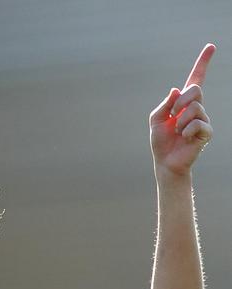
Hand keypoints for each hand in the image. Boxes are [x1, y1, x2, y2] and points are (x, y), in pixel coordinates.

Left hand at [150, 43, 214, 177]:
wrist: (165, 162)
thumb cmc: (161, 141)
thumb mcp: (156, 119)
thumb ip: (165, 104)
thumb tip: (176, 90)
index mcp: (184, 102)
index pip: (196, 78)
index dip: (203, 63)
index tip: (211, 46)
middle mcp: (196, 108)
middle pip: (195, 89)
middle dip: (180, 102)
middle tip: (172, 116)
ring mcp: (203, 119)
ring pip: (195, 107)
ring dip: (181, 120)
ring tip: (178, 132)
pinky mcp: (206, 132)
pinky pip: (199, 122)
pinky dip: (187, 130)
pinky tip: (185, 137)